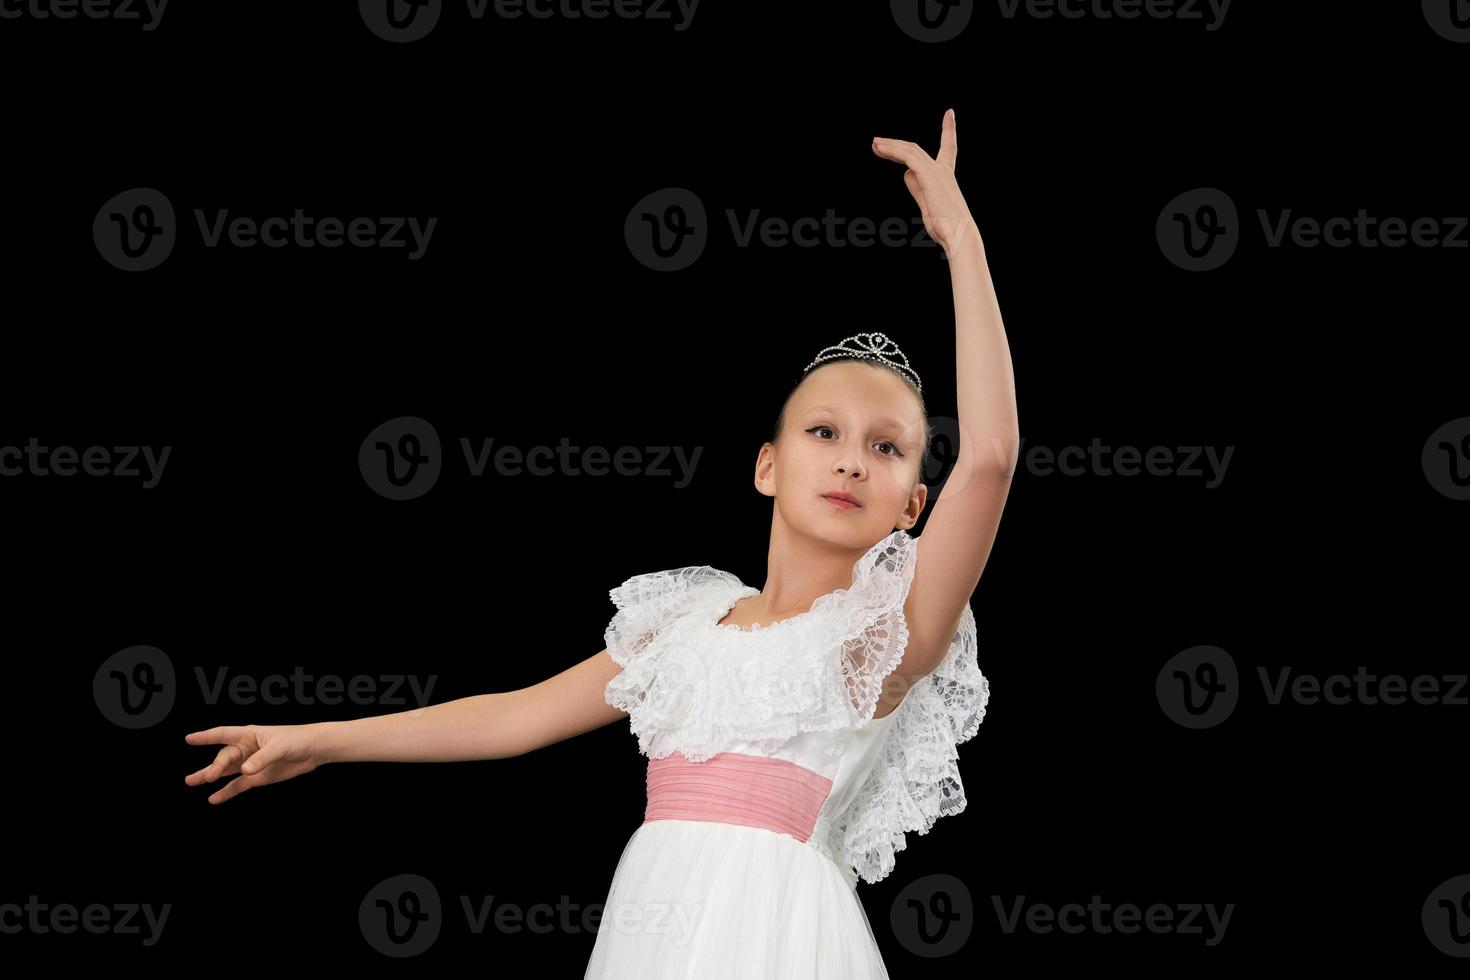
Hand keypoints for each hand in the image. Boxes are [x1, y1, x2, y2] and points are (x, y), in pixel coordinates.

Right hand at [183, 723, 323, 804]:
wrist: (313, 750)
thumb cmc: (297, 740)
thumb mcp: (280, 747)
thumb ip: (262, 758)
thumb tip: (245, 770)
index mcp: (250, 735)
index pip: (224, 734)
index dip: (206, 736)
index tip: (189, 739)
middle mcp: (246, 748)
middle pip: (225, 757)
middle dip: (215, 766)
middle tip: (208, 777)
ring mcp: (250, 764)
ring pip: (225, 771)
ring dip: (209, 776)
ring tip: (191, 781)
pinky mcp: (257, 777)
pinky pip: (237, 785)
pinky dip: (226, 792)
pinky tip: (213, 799)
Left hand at [871, 107, 979, 257]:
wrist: (959, 236)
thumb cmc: (947, 227)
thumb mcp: (928, 204)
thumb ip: (917, 188)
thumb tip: (907, 174)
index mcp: (946, 177)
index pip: (948, 148)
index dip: (948, 130)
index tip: (950, 114)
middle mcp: (943, 170)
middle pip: (916, 150)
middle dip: (897, 144)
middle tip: (878, 142)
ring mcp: (937, 172)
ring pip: (910, 151)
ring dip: (891, 146)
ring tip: (875, 144)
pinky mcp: (929, 176)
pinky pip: (908, 157)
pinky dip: (894, 151)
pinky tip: (881, 149)